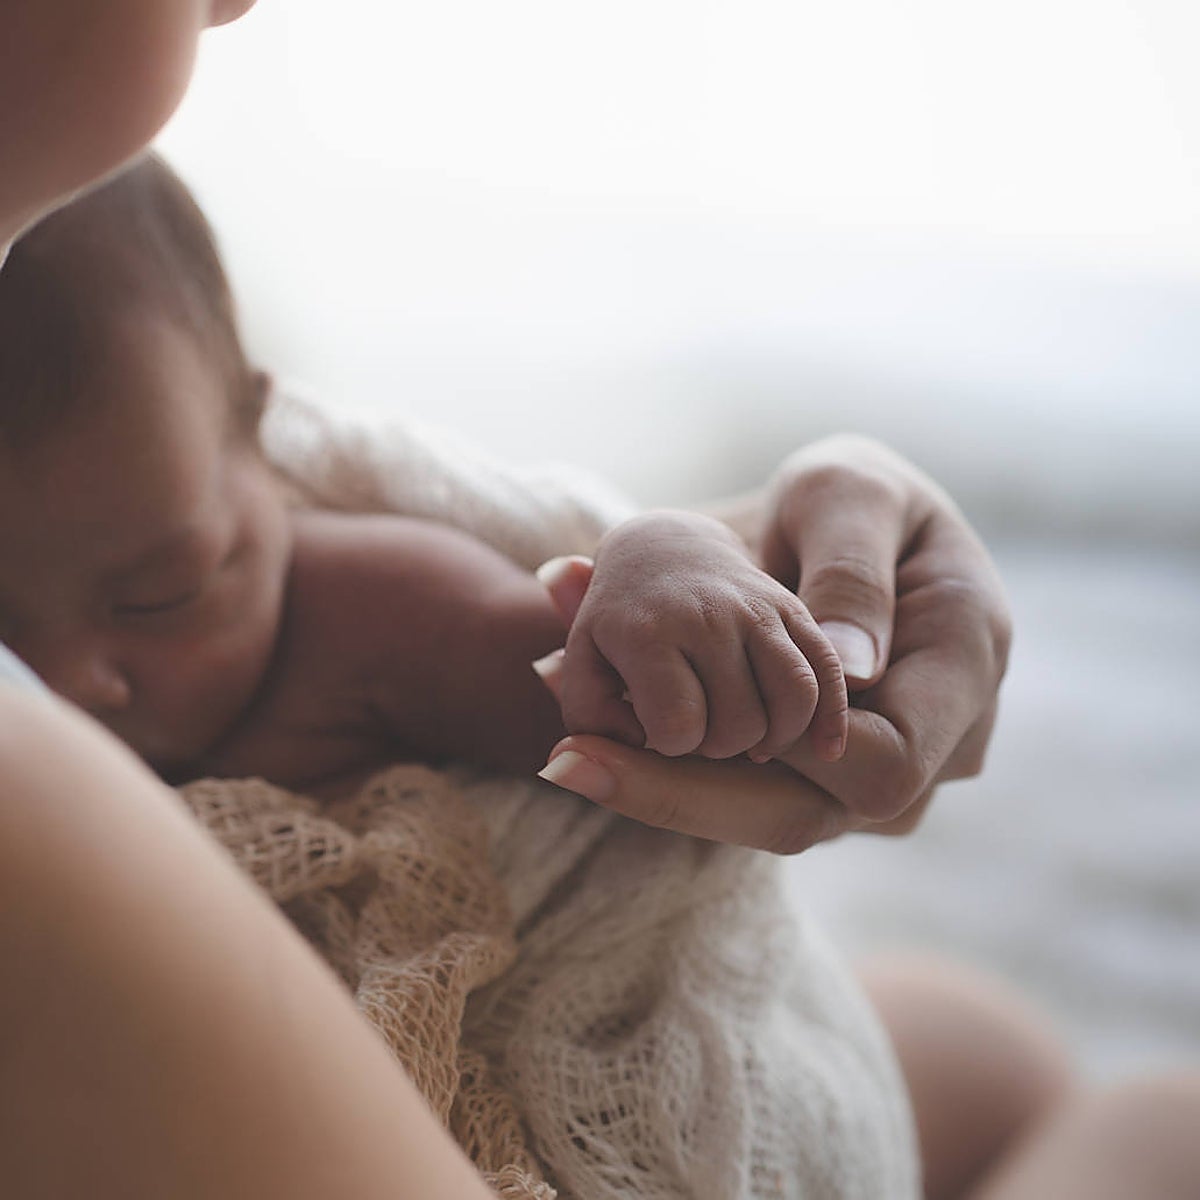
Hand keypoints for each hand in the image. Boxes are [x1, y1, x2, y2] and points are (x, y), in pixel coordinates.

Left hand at [536, 436, 1010, 852]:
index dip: (774, 753)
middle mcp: (937, 745)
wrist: (848, 526)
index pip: (881, 767)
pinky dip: (679, 776)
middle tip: (571, 760)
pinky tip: (600, 745)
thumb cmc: (854, 497)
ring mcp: (883, 772)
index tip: (661, 724)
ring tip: (571, 751)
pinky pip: (754, 794)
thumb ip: (852, 571)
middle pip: (807, 815)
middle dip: (683, 794)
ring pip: (771, 816)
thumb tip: (849, 669)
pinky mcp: (829, 778)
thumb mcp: (850, 494)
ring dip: (668, 790)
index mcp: (962, 669)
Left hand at [539, 511, 847, 762]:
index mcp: (646, 630)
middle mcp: (706, 614)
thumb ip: (588, 717)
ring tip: (748, 744)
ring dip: (774, 739)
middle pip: (737, 725)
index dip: (667, 748)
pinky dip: (830, 716)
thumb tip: (595, 754)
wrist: (665, 545)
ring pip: (793, 699)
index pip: (676, 730)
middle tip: (700, 736)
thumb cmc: (617, 622)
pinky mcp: (794, 611)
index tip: (656, 731)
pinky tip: (824, 751)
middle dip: (717, 750)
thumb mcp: (584, 662)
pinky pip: (828, 669)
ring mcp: (757, 608)